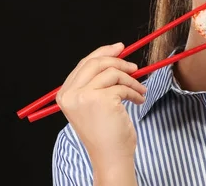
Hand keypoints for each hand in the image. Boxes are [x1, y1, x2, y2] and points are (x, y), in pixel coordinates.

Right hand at [56, 42, 145, 169]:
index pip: (84, 63)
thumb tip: (116, 53)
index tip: (120, 48)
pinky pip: (123, 86)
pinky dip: (135, 91)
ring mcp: (84, 97)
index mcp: (65, 94)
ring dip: (131, 80)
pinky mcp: (101, 100)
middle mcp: (71, 94)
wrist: (110, 156)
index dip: (103, 52)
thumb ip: (98, 81)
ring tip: (140, 91)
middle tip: (135, 67)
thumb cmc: (106, 132)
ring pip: (113, 73)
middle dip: (119, 61)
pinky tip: (138, 100)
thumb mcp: (94, 104)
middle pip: (96, 62)